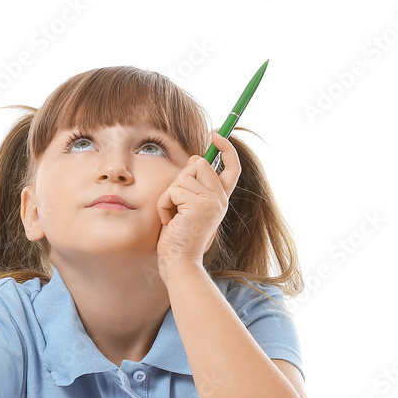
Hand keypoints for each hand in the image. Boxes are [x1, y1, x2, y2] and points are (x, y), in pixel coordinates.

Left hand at [156, 132, 239, 268]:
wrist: (180, 263)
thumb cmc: (179, 239)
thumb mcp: (187, 207)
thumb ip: (193, 185)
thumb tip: (196, 157)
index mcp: (220, 199)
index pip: (232, 168)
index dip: (227, 149)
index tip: (217, 134)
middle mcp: (219, 199)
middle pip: (200, 164)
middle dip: (181, 179)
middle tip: (176, 204)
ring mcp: (211, 201)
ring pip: (182, 177)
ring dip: (169, 196)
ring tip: (173, 217)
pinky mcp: (198, 205)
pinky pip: (172, 191)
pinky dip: (164, 205)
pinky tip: (170, 222)